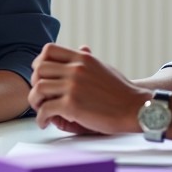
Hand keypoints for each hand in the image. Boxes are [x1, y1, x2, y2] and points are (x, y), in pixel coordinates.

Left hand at [28, 43, 146, 134]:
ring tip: (41, 110)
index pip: (49, 50)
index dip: (39, 63)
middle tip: (40, 96)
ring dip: (35, 101)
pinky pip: (46, 109)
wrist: (136, 108)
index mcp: (82, 59)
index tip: (40, 75)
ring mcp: (73, 87)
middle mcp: (76, 69)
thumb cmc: (121, 91)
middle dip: (34, 83)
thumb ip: (88, 60)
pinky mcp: (72, 105)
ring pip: (38, 89)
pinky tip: (45, 122)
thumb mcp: (104, 67)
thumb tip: (82, 49)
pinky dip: (41, 118)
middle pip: (39, 69)